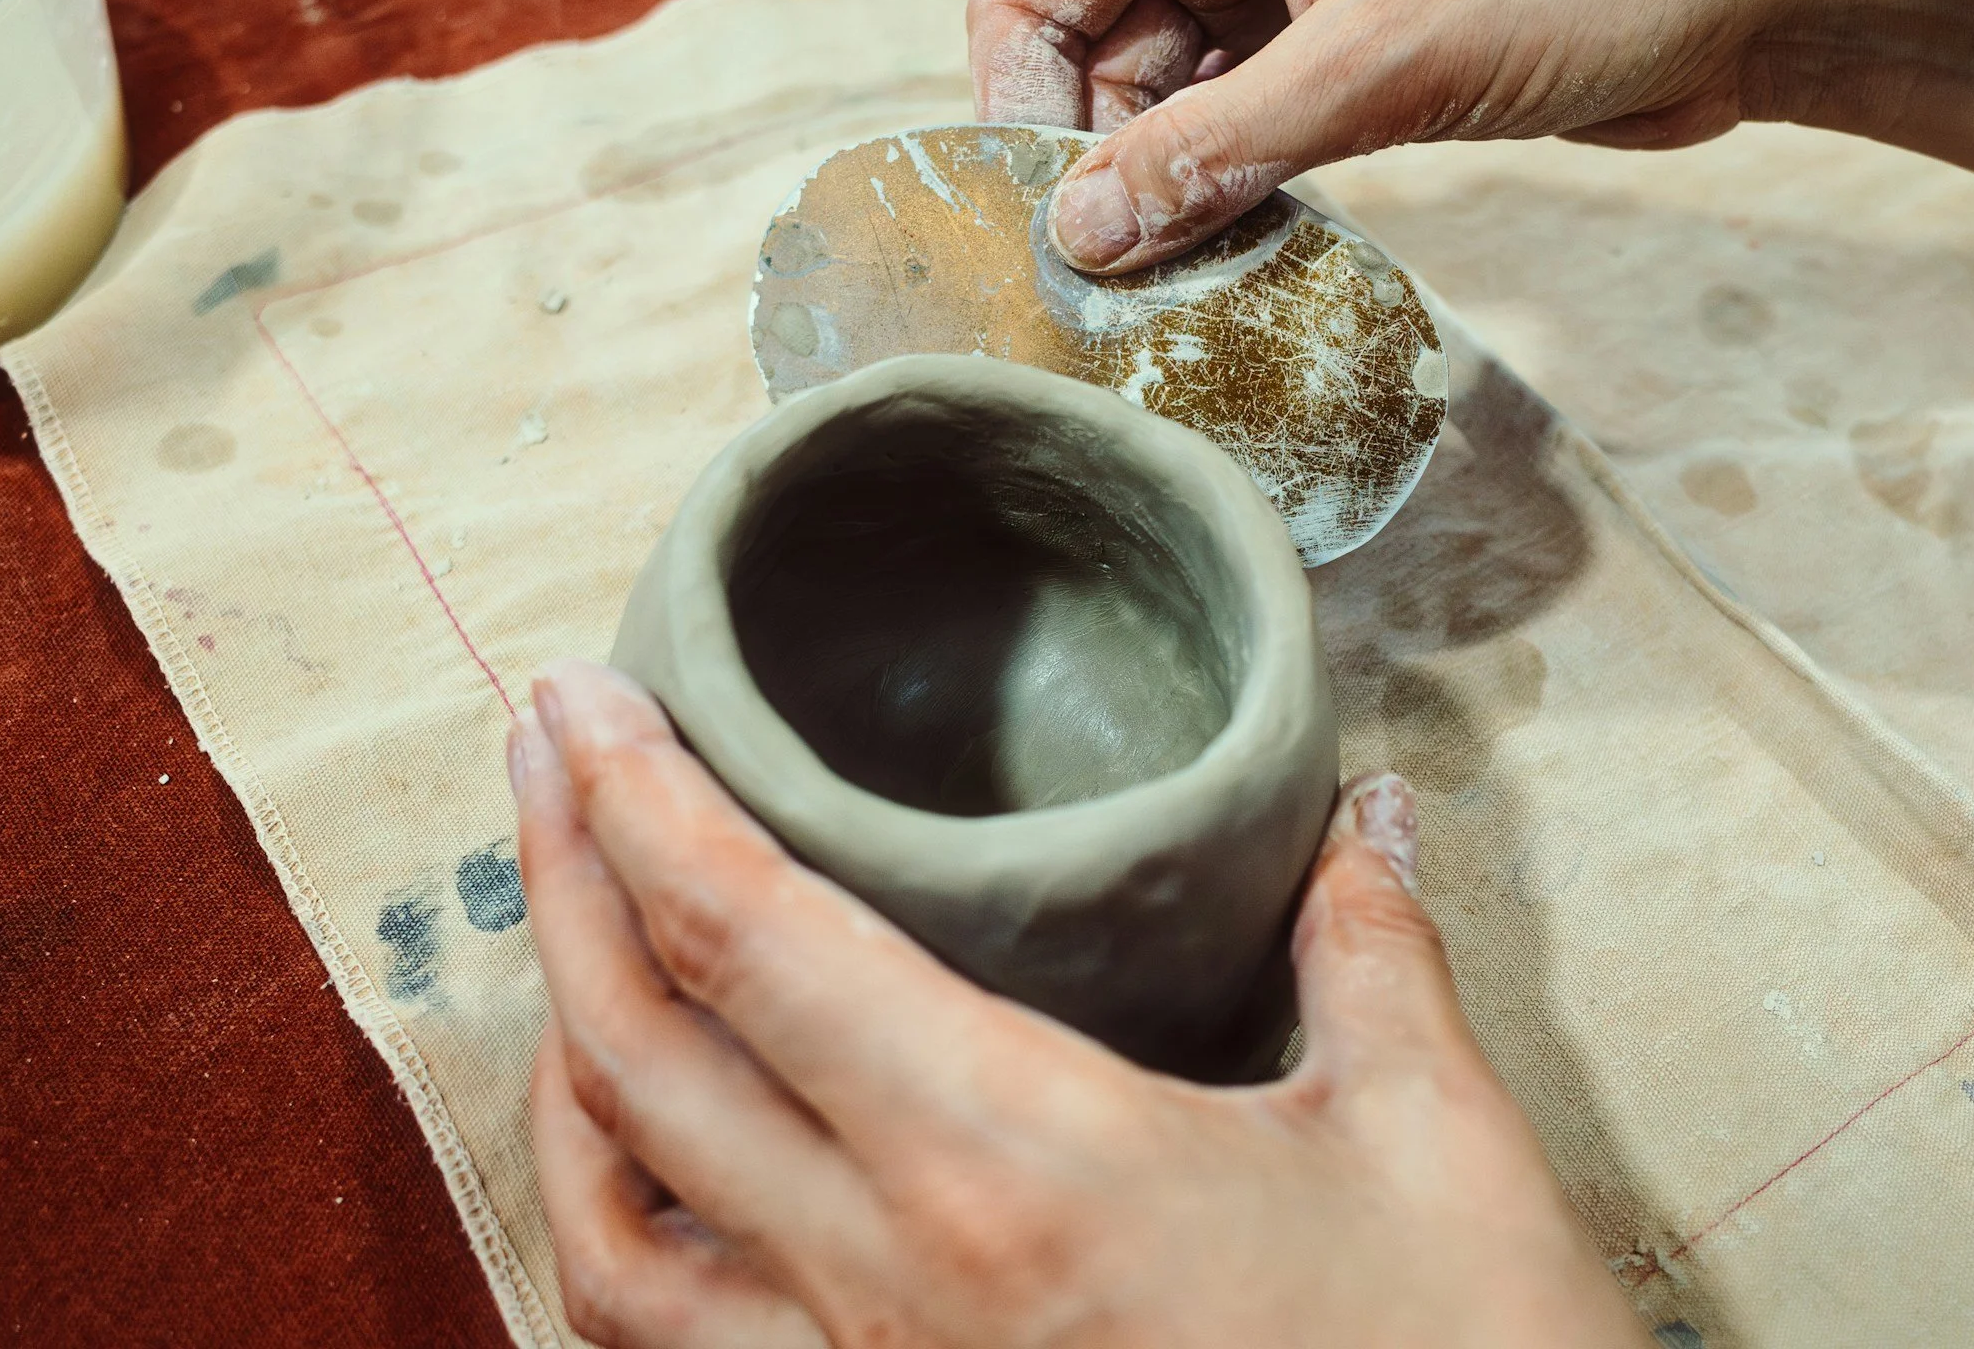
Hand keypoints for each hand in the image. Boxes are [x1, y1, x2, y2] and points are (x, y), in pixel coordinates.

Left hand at [513, 660, 1649, 1348]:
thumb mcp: (1432, 1137)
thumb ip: (1371, 948)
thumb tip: (1360, 814)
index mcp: (1017, 1162)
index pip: (759, 945)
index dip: (642, 801)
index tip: (582, 691)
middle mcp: (894, 1279)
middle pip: (642, 1055)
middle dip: (563, 877)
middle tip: (541, 747)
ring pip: (608, 1227)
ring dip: (558, 1064)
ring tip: (565, 945)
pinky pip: (675, 1346)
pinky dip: (611, 1232)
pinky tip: (635, 1169)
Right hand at [967, 0, 1879, 273]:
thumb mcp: (1382, 56)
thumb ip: (1218, 147)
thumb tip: (1077, 235)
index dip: (1022, 112)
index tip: (1040, 235)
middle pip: (1095, 55)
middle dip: (1102, 169)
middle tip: (1115, 292)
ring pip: (1171, 103)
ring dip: (1172, 194)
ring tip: (1179, 289)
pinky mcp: (1348, 45)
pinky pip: (1247, 128)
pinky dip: (1237, 192)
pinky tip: (1239, 261)